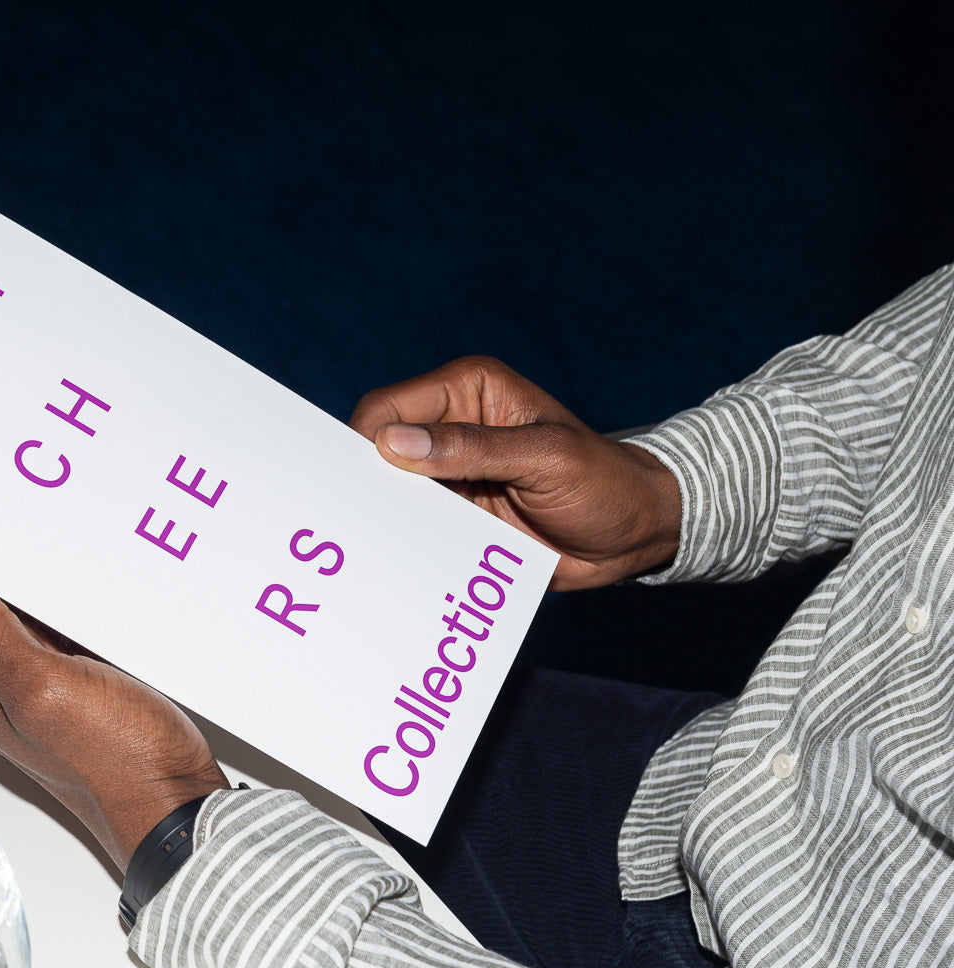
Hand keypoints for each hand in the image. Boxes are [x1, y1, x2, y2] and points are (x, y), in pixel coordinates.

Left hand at [0, 560, 229, 871]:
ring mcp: (39, 688)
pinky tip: (98, 600)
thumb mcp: (44, 689)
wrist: (175, 802)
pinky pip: (65, 631)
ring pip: (28, 614)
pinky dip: (77, 611)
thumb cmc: (116, 762)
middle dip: (6, 569)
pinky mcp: (78, 686)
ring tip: (71, 563)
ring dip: (46, 588)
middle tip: (34, 533)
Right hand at [349, 356, 680, 589]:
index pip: (389, 407)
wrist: (635, 536)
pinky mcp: (455, 513)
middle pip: (379, 448)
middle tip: (350, 519)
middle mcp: (450, 426)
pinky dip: (404, 541)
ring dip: (385, 516)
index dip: (362, 440)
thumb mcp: (544, 459)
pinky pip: (412, 525)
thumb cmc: (604, 481)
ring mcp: (449, 474)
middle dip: (366, 481)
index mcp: (467, 390)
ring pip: (390, 492)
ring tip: (371, 545)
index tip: (351, 481)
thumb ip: (470, 449)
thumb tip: (392, 442)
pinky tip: (398, 559)